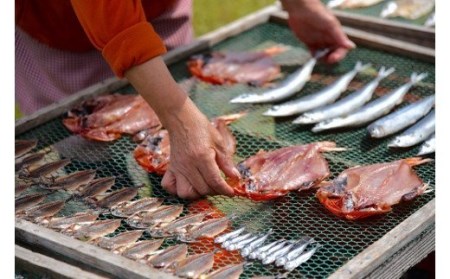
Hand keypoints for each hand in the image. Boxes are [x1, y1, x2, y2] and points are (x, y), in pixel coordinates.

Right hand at [125, 56, 237, 199]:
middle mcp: (189, 165)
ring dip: (197, 194)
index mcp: (202, 157)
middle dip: (215, 191)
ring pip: (185, 192)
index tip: (232, 192)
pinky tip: (188, 184)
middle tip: (221, 186)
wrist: (182, 119)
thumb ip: (226, 162)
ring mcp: (177, 168)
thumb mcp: (219, 142)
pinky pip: (169, 186)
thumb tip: (235, 177)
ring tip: (205, 187)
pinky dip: (177, 190)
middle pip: (203, 189)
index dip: (225, 190)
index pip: (215, 181)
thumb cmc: (202, 128)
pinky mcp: (170, 167)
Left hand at [281, 0, 355, 62]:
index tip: (332, 58)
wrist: (301, 9)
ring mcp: (319, 41)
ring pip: (324, 55)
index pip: (342, 49)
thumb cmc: (317, 13)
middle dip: (331, 59)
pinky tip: (313, 57)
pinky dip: (315, 57)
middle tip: (325, 59)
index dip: (339, 55)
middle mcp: (329, 39)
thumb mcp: (330, 24)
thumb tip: (351, 46)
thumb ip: (339, 36)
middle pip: (333, 53)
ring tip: (318, 58)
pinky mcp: (310, 43)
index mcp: (336, 34)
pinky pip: (314, 53)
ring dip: (323, 59)